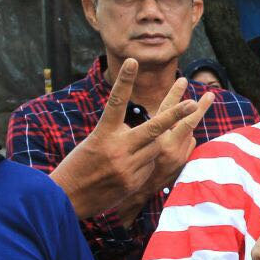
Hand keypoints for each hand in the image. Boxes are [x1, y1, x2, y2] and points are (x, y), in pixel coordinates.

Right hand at [50, 60, 204, 219]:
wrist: (66, 198)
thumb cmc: (78, 165)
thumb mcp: (94, 143)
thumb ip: (118, 135)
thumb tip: (147, 134)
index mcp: (103, 133)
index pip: (116, 102)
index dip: (125, 80)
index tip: (133, 61)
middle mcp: (117, 148)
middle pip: (153, 128)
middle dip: (175, 114)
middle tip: (193, 102)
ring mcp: (127, 167)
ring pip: (155, 148)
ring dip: (154, 144)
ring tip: (135, 149)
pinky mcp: (132, 182)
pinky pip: (149, 167)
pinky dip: (146, 163)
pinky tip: (130, 168)